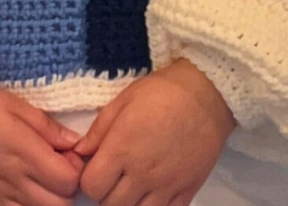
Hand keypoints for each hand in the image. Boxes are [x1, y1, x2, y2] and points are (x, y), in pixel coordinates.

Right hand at [0, 82, 84, 205]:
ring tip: (42, 177)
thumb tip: (75, 142)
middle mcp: (14, 181)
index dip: (76, 168)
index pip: (69, 180)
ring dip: (48, 200)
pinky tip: (23, 187)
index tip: (69, 152)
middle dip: (67, 188)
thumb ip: (47, 126)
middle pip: (59, 204)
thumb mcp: (14, 103)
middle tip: (58, 165)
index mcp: (24, 152)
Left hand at [73, 58, 235, 205]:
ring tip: (132, 184)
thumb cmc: (161, 92)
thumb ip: (98, 130)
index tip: (96, 167)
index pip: (91, 187)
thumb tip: (79, 152)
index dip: (89, 179)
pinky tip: (153, 191)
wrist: (207, 94)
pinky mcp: (187, 192)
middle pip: (110, 205)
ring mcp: (166, 186)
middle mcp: (142, 173)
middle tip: (113, 176)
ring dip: (129, 203)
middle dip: (106, 193)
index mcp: (122, 149)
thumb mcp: (123, 101)